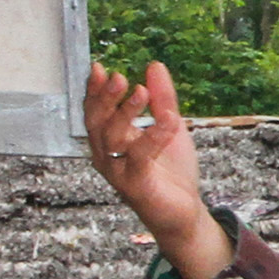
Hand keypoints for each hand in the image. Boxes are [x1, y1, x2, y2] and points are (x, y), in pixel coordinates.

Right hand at [83, 60, 232, 278]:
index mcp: (110, 140)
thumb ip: (162, 98)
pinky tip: (169, 121)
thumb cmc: (170, 171)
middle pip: (97, 123)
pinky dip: (154, 137)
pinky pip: (140, 157)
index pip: (96, 112)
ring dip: (126, 113)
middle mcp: (107, 155)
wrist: (183, 212)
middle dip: (104, 99)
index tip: (99, 68)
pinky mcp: (135, 185)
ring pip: (113, 138)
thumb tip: (154, 66)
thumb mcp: (169, 126)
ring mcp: (118, 172)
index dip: (95, 91)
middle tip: (117, 77)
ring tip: (141, 92)